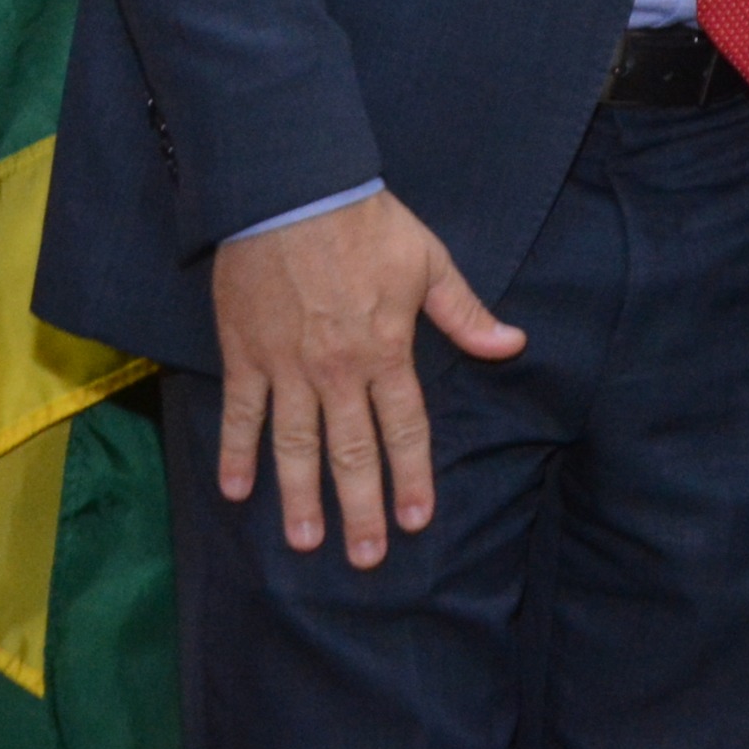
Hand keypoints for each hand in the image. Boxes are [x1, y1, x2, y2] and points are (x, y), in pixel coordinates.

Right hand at [210, 189, 523, 565]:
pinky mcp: (245, 354)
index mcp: (387, 350)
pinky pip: (241, 414)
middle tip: (365, 557)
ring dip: (299, 497)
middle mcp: (338, 370)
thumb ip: (466, 314)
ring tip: (305, 542)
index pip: (405, 428)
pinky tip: (236, 492)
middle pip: (351, 451)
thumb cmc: (368, 224)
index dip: (413, 476)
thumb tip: (512, 345)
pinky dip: (236, 454)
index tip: (418, 520)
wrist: (292, 191)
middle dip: (361, 508)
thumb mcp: (431, 263)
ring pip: (294, 446)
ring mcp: (287, 367)